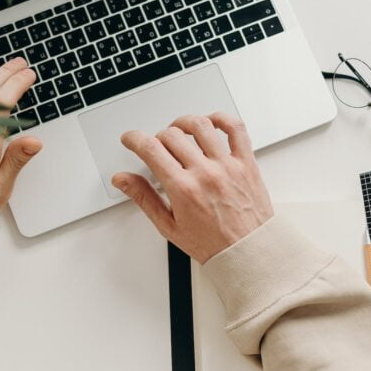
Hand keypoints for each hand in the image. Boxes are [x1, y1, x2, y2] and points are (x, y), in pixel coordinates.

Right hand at [112, 113, 273, 263]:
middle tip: (157, 147)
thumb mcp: (169, 226)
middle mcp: (205, 173)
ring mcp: (227, 165)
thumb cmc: (212, 244)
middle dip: (157, 137)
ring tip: (179, 131)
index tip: (131, 139)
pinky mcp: (246, 163)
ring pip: (201, 126)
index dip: (134, 139)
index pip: (151, 149)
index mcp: (183, 189)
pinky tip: (211, 123)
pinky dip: (222, 118)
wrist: (248, 252)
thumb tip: (123, 180)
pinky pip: (236, 129)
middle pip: (172, 135)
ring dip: (183, 123)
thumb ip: (143, 198)